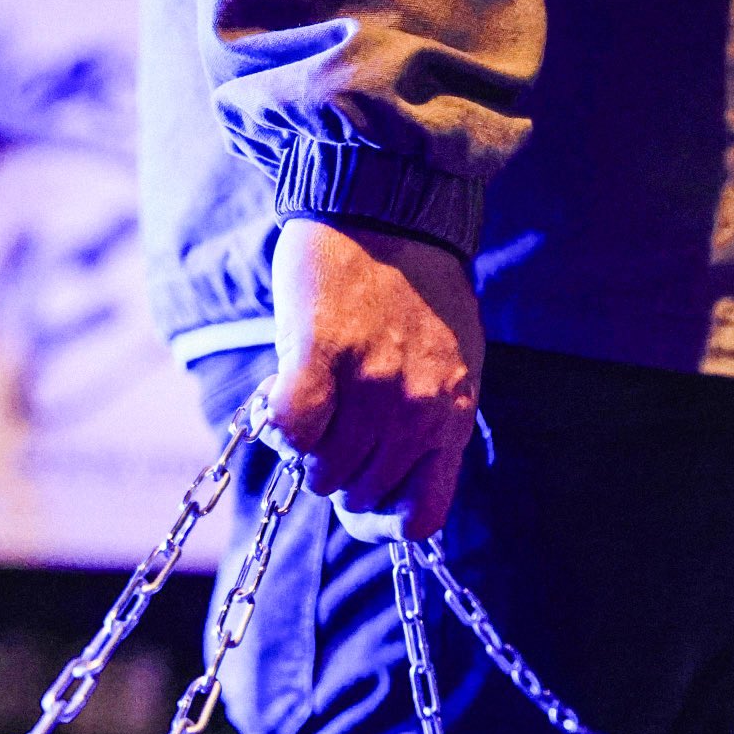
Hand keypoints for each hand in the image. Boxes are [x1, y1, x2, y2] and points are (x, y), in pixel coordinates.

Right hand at [263, 219, 484, 542]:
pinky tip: (283, 394)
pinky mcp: (324, 353)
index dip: (382, 522)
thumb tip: (398, 481)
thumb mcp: (453, 366)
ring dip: (305, 450)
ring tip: (309, 405)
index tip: (362, 501)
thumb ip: (435, 421)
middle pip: (359, 495)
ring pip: (321, 469)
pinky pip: (291, 429)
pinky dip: (280, 425)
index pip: (421, 518)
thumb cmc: (420, 292)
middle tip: (329, 432)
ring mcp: (373, 383)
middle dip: (338, 475)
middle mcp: (418, 408)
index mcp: (452, 417)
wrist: (391, 211)